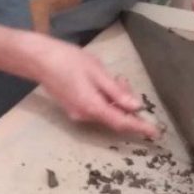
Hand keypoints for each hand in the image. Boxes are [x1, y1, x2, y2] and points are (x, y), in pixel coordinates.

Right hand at [36, 40, 158, 138]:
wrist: (39, 59)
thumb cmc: (68, 60)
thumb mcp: (97, 72)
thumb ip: (116, 91)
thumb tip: (136, 107)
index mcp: (92, 107)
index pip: (121, 122)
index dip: (139, 127)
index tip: (155, 133)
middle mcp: (85, 116)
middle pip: (114, 117)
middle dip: (126, 104)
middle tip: (123, 79)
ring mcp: (77, 113)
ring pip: (106, 112)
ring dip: (116, 99)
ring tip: (114, 77)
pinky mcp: (73, 107)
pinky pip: (96, 108)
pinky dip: (105, 99)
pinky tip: (103, 83)